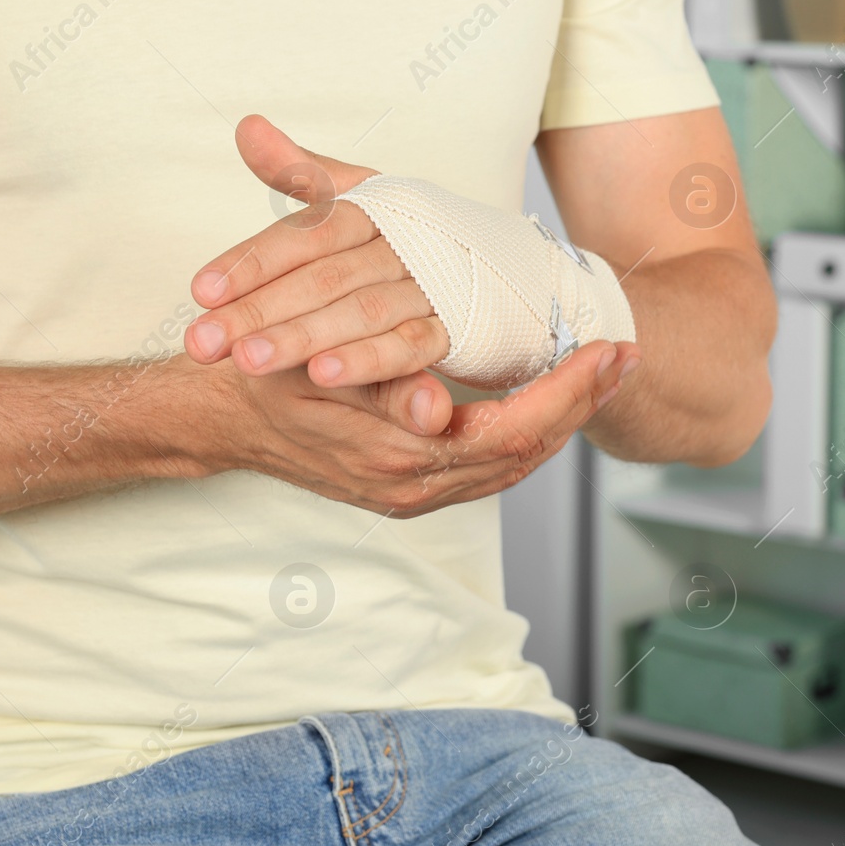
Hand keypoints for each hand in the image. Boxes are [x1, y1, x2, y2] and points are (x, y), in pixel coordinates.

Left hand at [185, 115, 450, 391]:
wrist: (508, 269)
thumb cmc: (417, 237)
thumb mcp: (362, 199)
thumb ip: (303, 172)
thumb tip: (246, 126)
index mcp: (372, 209)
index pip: (303, 233)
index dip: (250, 262)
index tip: (199, 291)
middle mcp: (401, 242)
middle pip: (321, 277)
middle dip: (258, 311)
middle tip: (201, 342)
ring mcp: (433, 285)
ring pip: (361, 311)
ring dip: (303, 337)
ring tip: (248, 363)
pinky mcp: (459, 327)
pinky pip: (411, 344)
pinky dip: (368, 361)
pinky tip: (322, 377)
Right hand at [191, 341, 637, 516]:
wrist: (220, 420)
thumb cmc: (263, 377)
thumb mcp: (311, 370)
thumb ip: (380, 390)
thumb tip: (439, 408)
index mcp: (399, 456)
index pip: (514, 432)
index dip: (568, 394)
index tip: (607, 350)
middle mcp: (414, 487)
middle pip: (528, 454)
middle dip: (580, 404)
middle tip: (624, 355)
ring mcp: (413, 495)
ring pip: (512, 465)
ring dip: (560, 418)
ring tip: (600, 371)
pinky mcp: (408, 490)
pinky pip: (486, 468)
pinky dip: (524, 432)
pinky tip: (545, 397)